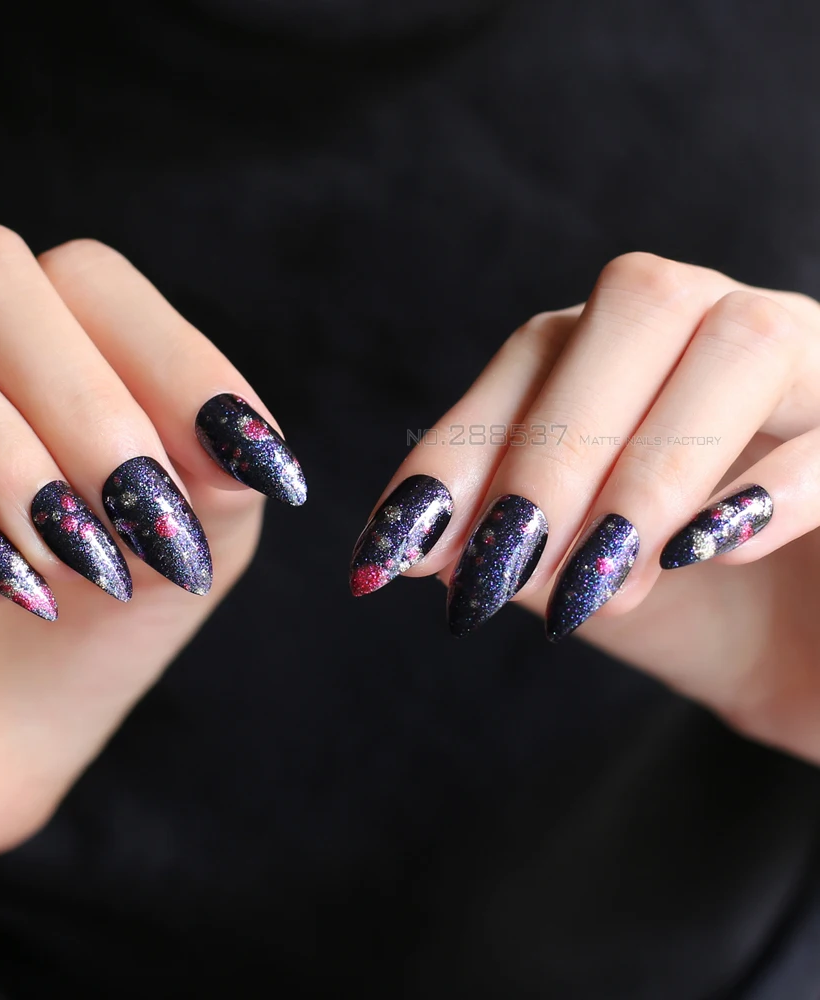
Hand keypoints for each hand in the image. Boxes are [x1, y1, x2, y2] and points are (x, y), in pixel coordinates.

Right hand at [0, 224, 304, 899]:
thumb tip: (238, 431)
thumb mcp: (191, 547)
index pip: (88, 275)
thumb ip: (222, 471)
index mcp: (43, 348)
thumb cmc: (87, 636)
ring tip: (65, 558)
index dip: (173, 360)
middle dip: (84, 404)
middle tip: (138, 516)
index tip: (240, 465)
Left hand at [349, 253, 819, 765]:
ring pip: (742, 344)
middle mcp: (729, 329)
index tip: (397, 549)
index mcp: (643, 352)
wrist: (818, 665)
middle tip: (498, 572)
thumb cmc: (702, 617)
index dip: (461, 446)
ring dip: (651, 466)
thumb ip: (505, 552)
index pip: (537, 355)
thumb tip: (400, 546)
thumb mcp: (578, 585)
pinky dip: (770, 490)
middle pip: (637, 306)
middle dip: (552, 448)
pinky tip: (705, 555)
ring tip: (597, 586)